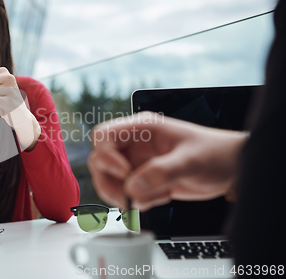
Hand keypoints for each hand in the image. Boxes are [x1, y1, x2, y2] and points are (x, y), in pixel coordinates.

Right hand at [87, 111, 246, 210]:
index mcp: (142, 128)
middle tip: (130, 197)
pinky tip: (162, 196)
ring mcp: (136, 162)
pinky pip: (125, 193)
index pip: (103, 135)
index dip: (106, 155)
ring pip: (108, 179)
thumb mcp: (191, 161)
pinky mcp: (142, 179)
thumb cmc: (215, 153)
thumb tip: (132, 187)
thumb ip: (161, 173)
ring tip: (153, 197)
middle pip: (99, 160)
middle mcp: (134, 144)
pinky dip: (139, 201)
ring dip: (124, 195)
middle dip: (111, 181)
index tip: (125, 173)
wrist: (231, 168)